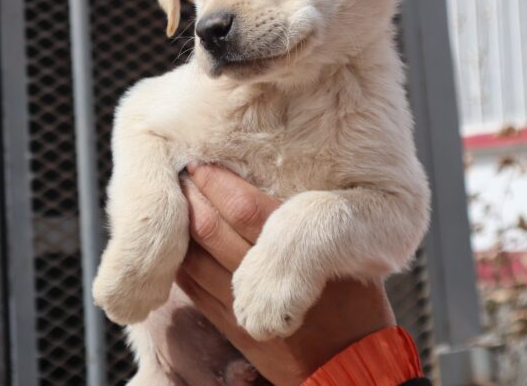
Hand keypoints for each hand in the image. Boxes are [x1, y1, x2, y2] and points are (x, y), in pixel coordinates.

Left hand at [176, 164, 394, 385]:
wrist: (348, 370)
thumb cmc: (354, 306)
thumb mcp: (351, 255)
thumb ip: (312, 222)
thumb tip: (267, 178)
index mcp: (301, 252)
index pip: (244, 207)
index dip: (216, 181)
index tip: (201, 161)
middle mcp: (266, 279)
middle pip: (211, 228)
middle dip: (190, 197)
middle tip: (176, 172)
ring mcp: (242, 306)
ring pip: (194, 257)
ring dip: (180, 227)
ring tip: (172, 202)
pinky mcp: (231, 327)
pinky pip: (192, 289)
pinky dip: (180, 261)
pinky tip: (176, 243)